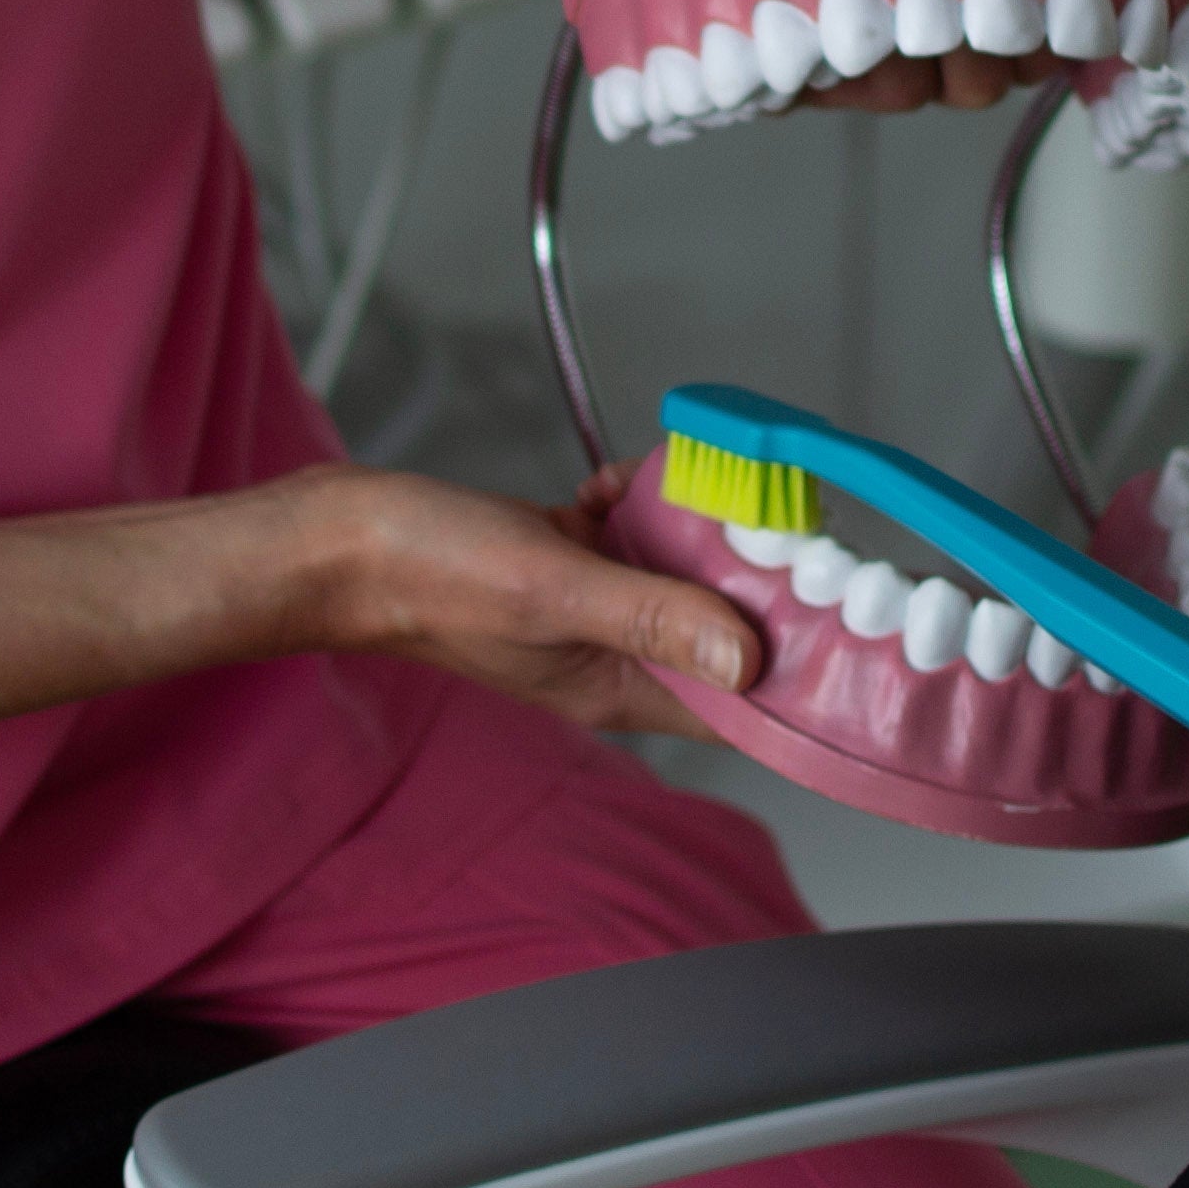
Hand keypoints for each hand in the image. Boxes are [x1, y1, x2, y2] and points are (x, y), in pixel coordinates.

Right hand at [282, 461, 762, 740]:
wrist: (342, 538)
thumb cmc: (429, 574)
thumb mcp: (551, 590)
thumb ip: (651, 617)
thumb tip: (749, 655)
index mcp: (615, 688)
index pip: (733, 707)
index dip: (795, 679)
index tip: (847, 637)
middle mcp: (611, 655)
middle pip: (717, 632)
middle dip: (756, 585)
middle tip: (784, 532)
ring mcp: (586, 607)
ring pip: (677, 574)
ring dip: (693, 530)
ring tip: (692, 490)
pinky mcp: (562, 559)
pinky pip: (627, 532)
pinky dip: (636, 500)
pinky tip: (615, 480)